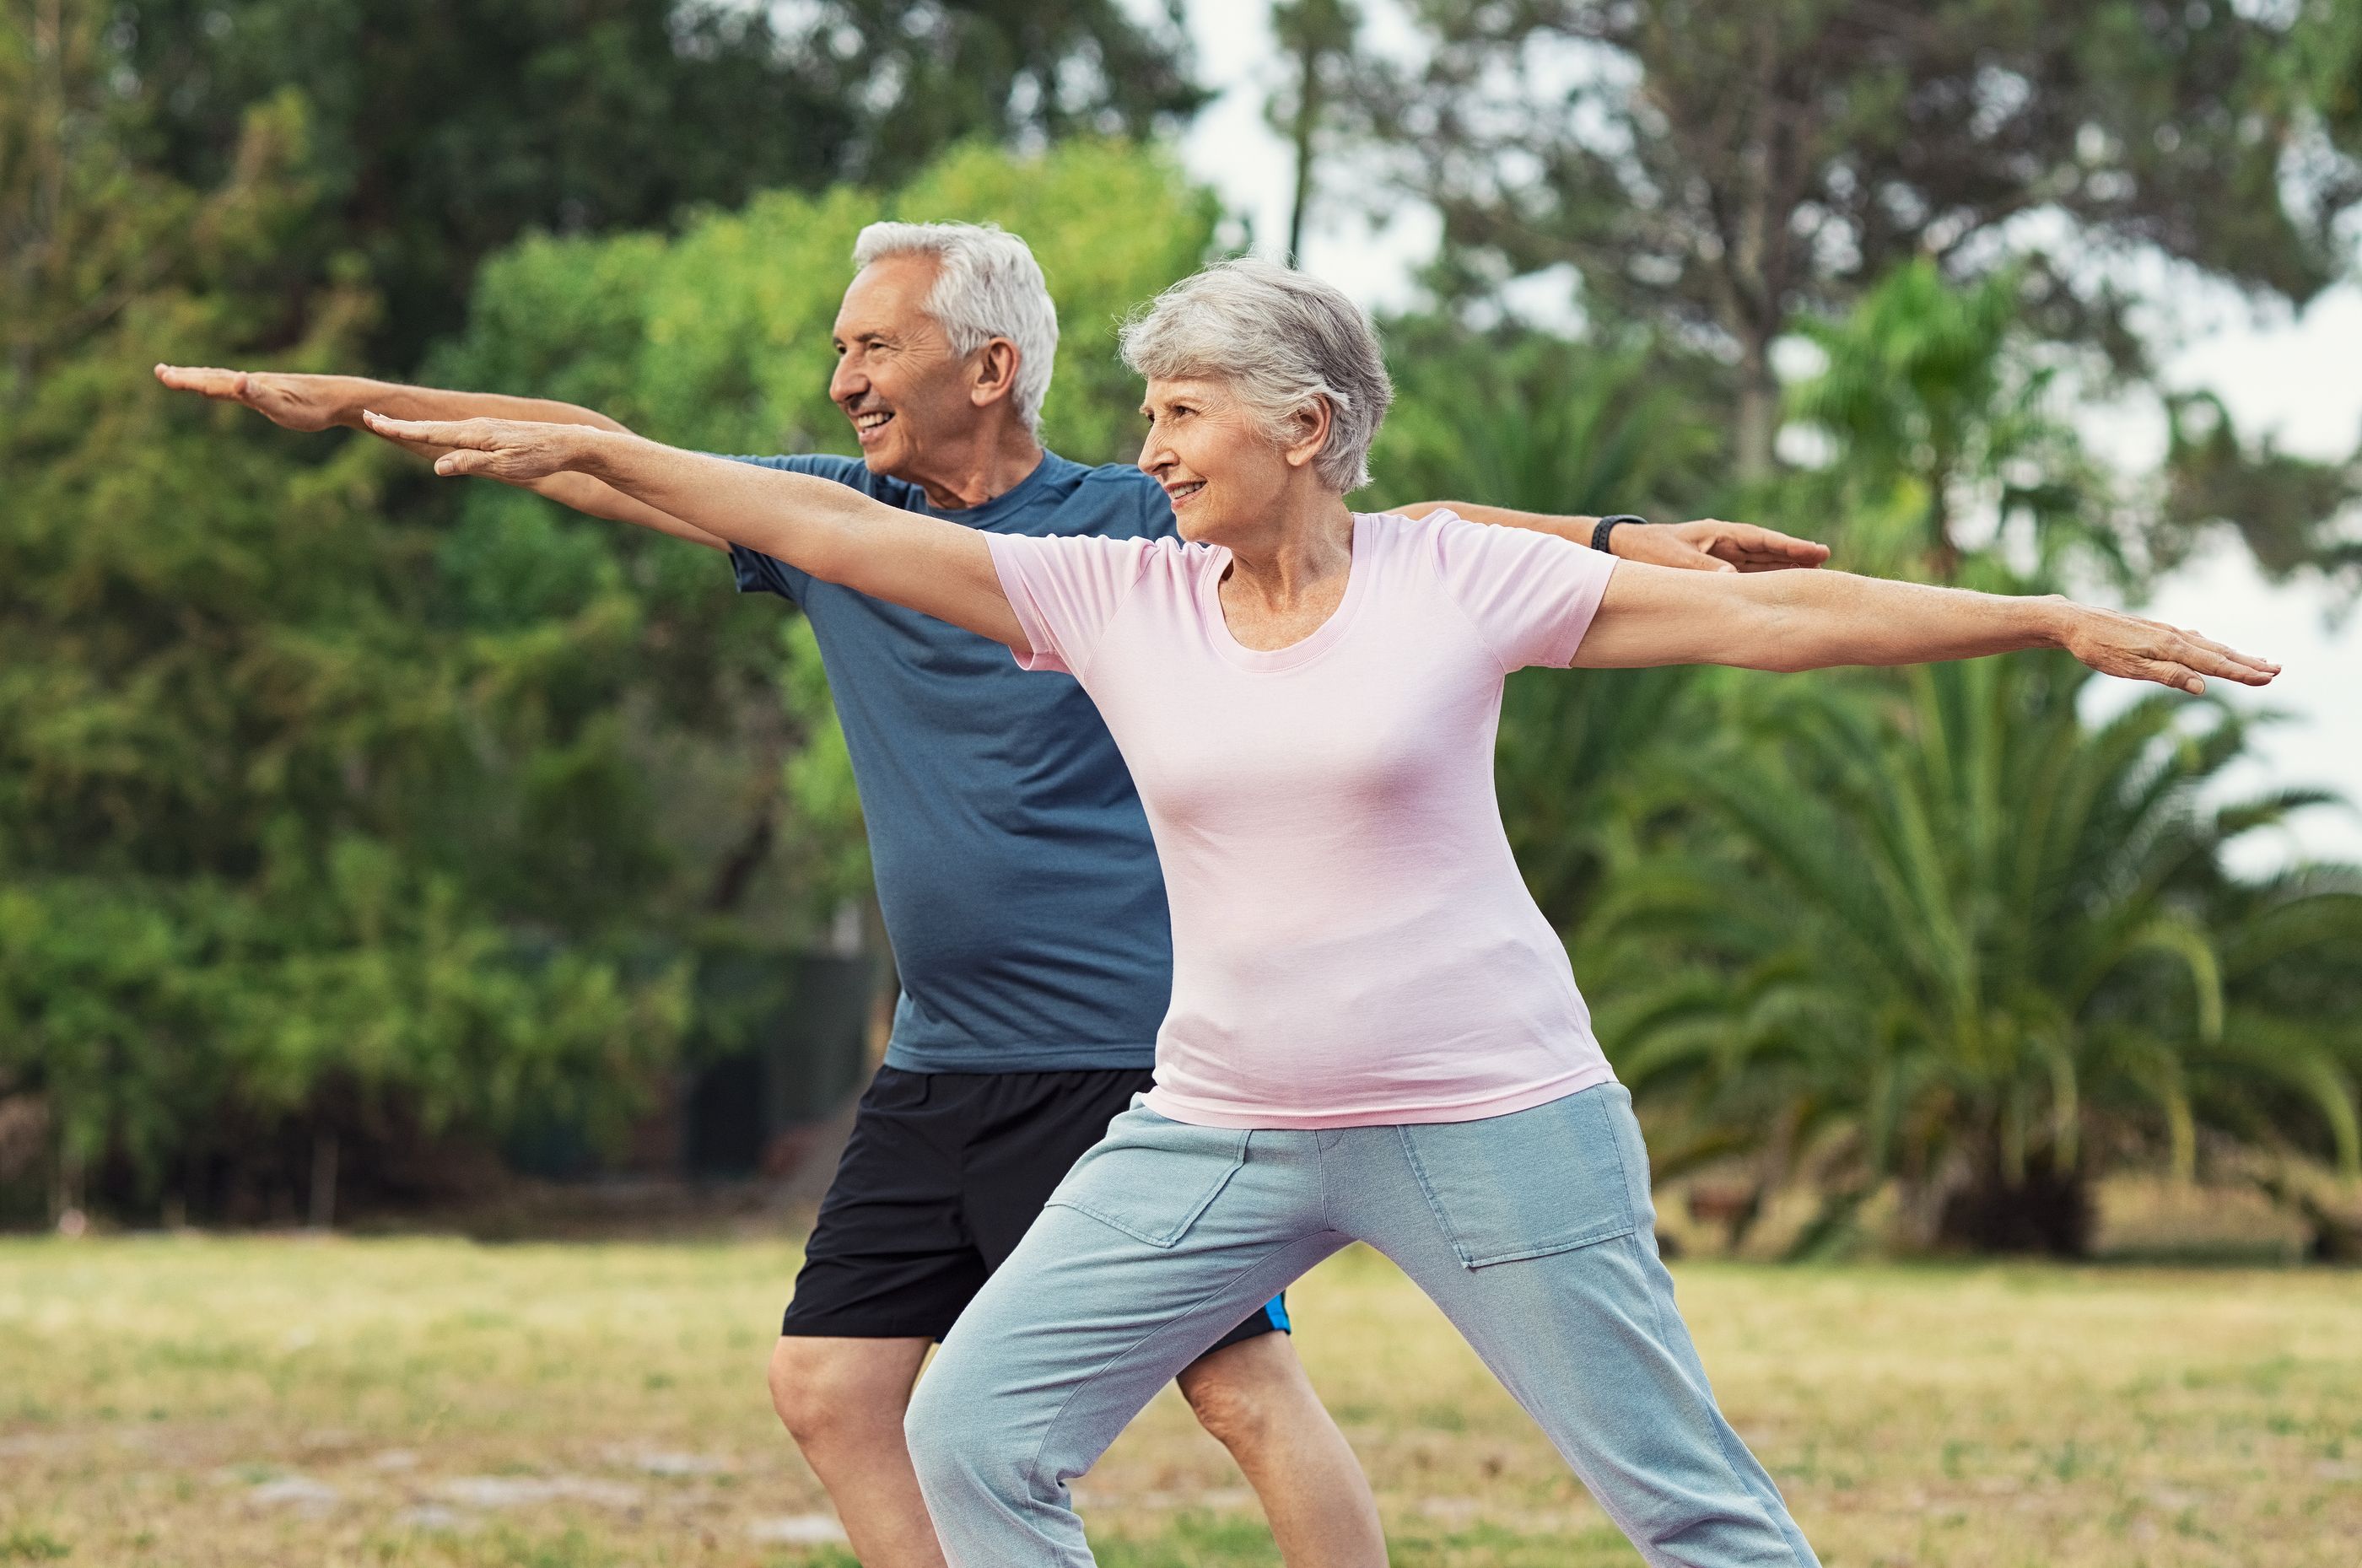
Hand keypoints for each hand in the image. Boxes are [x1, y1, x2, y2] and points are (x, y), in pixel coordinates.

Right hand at [153, 364, 355, 431]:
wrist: (337, 398)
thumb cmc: (311, 407)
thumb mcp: (282, 405)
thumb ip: (257, 394)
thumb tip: (236, 379)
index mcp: (247, 386)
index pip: (210, 382)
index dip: (186, 380)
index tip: (162, 374)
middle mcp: (250, 381)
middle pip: (211, 376)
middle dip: (185, 376)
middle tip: (160, 371)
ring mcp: (260, 384)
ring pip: (223, 378)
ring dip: (200, 376)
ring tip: (182, 374)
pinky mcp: (271, 390)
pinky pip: (239, 385)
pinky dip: (223, 382)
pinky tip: (227, 384)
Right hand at [360, 411, 608, 481]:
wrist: (570, 442)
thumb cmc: (540, 458)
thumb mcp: (505, 467)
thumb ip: (471, 465)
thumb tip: (438, 467)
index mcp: (473, 434)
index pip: (427, 431)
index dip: (398, 428)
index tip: (371, 419)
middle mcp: (476, 427)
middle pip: (430, 427)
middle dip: (399, 424)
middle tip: (370, 417)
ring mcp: (485, 429)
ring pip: (443, 429)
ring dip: (416, 427)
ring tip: (392, 426)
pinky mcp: (495, 434)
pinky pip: (459, 433)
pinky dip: (439, 432)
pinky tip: (436, 436)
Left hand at [1614, 519, 1830, 572]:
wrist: (1621, 550)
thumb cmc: (1646, 549)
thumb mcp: (1673, 558)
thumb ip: (1702, 569)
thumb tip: (1733, 580)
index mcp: (1720, 534)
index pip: (1763, 540)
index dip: (1790, 546)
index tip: (1816, 552)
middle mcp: (1725, 545)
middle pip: (1768, 552)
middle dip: (1795, 556)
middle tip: (1827, 561)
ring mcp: (1721, 558)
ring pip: (1760, 566)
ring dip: (1783, 570)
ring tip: (1813, 576)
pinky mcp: (1713, 572)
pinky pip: (1744, 578)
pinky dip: (1762, 583)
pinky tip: (1780, 592)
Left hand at [2057, 602, 2277, 694]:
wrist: (2073, 621)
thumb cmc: (2097, 648)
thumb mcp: (2129, 668)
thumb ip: (2167, 676)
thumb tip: (2203, 686)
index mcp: (2170, 647)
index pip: (2215, 664)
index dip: (2243, 673)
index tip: (2268, 678)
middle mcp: (2174, 636)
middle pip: (2218, 653)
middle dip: (2248, 663)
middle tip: (2278, 670)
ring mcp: (2166, 632)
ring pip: (2207, 645)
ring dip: (2234, 654)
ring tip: (2257, 660)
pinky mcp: (2156, 631)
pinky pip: (2193, 640)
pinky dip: (2211, 647)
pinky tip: (2214, 649)